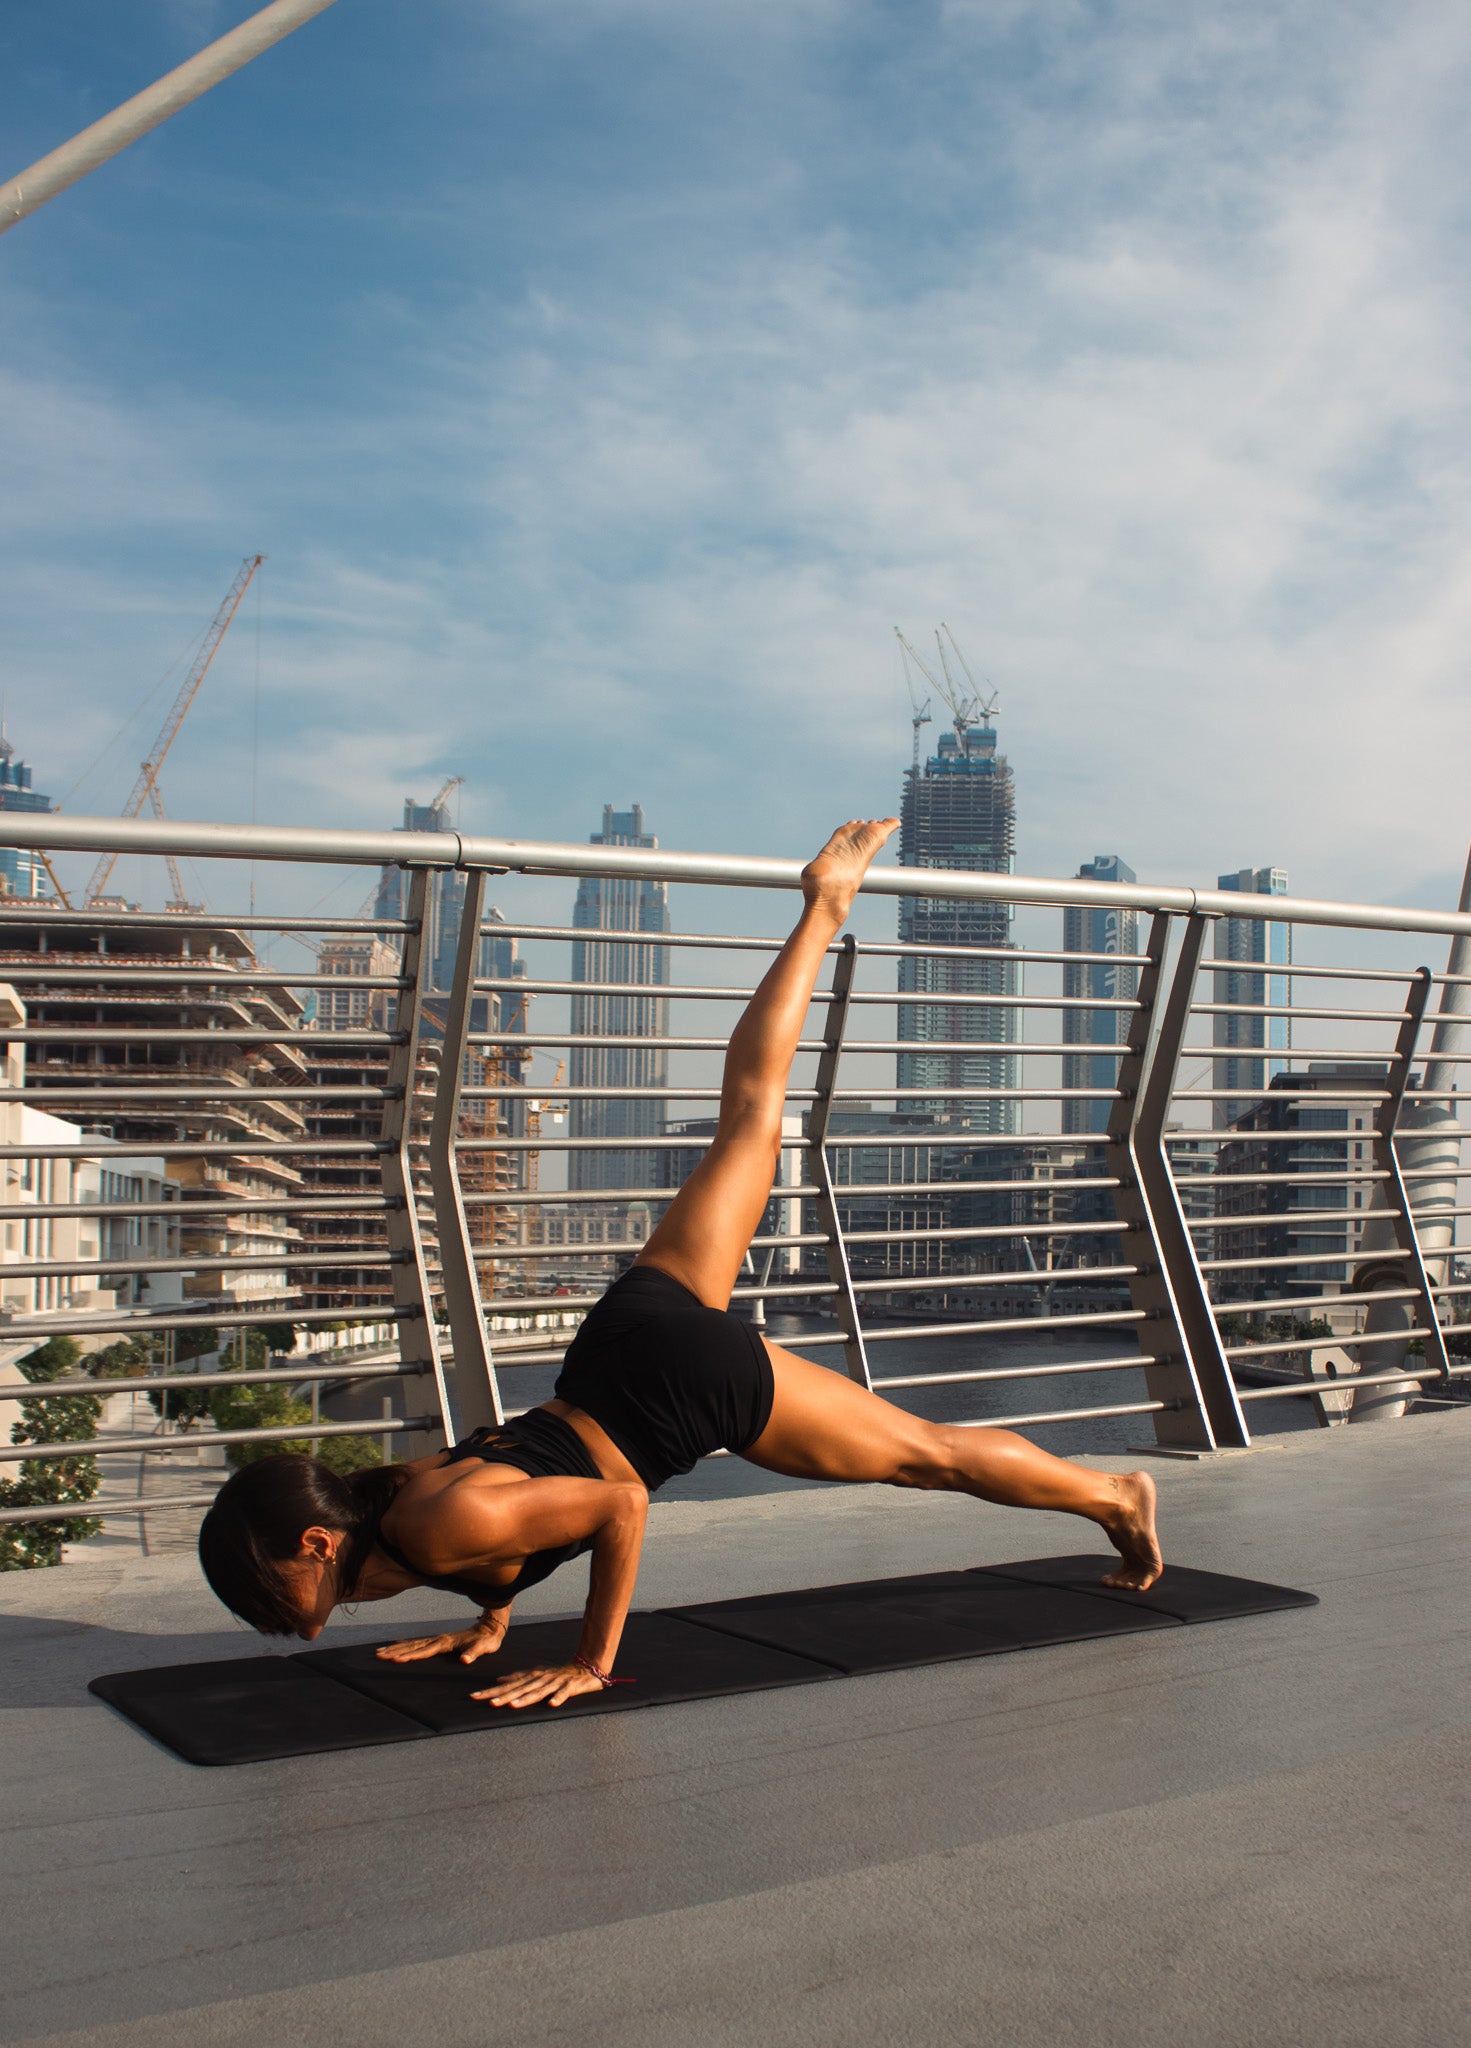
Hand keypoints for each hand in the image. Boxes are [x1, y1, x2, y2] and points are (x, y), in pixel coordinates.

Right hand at [374, 1617, 507, 1665]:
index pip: (424, 1651)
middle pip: (412, 1646)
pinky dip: (404, 1644)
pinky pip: (417, 1643)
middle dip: (395, 1652)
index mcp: (446, 1643)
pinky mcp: (438, 1641)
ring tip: (380, 1652)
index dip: (410, 1656)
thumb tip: (465, 1660)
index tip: (396, 1660)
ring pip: (412, 1644)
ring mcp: (437, 1639)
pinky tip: (396, 1645)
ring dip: (396, 1648)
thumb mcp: (483, 1648)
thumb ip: (474, 1653)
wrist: (489, 1628)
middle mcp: (439, 1639)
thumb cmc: (486, 1641)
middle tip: (379, 1656)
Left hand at [470, 1661, 606, 1708]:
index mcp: (530, 1677)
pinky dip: (557, 1698)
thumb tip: (499, 1680)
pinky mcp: (569, 1687)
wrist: (585, 1667)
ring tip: (512, 1705)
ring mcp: (554, 1683)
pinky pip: (563, 1694)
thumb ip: (518, 1677)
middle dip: (502, 1696)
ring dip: (525, 1698)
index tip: (474, 1696)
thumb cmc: (557, 1674)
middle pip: (518, 1689)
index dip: (491, 1691)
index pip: (507, 1686)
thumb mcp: (536, 1673)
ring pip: (537, 1692)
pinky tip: (551, 1704)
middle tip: (487, 1703)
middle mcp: (539, 1679)